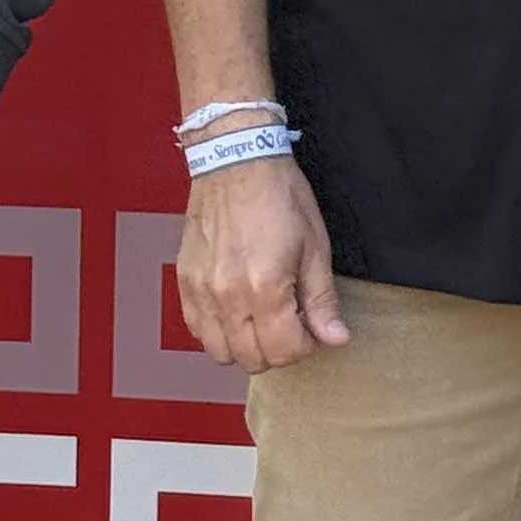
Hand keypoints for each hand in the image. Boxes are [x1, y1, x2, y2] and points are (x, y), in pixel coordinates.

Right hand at [179, 156, 347, 371]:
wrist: (236, 160)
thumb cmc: (279, 196)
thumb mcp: (314, 246)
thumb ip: (322, 299)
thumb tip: (335, 338)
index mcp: (265, 287)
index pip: (285, 351)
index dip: (305, 345)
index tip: (310, 328)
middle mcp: (228, 296)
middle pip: (251, 359)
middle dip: (277, 350)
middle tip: (289, 324)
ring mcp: (201, 291)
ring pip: (220, 352)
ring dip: (244, 347)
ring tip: (261, 320)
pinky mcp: (185, 282)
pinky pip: (196, 329)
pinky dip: (217, 331)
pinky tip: (235, 310)